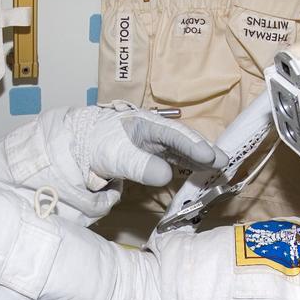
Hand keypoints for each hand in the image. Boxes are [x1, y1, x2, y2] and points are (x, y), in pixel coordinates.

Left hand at [76, 104, 227, 186]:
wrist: (76, 147)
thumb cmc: (94, 145)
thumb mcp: (114, 155)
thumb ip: (138, 165)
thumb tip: (166, 175)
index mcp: (145, 124)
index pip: (173, 135)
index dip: (192, 146)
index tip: (209, 157)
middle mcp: (153, 132)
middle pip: (183, 140)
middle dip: (203, 150)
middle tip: (223, 161)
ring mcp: (153, 143)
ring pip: (181, 150)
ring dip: (199, 159)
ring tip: (218, 167)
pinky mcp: (150, 155)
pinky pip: (173, 159)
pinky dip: (187, 165)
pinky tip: (198, 171)